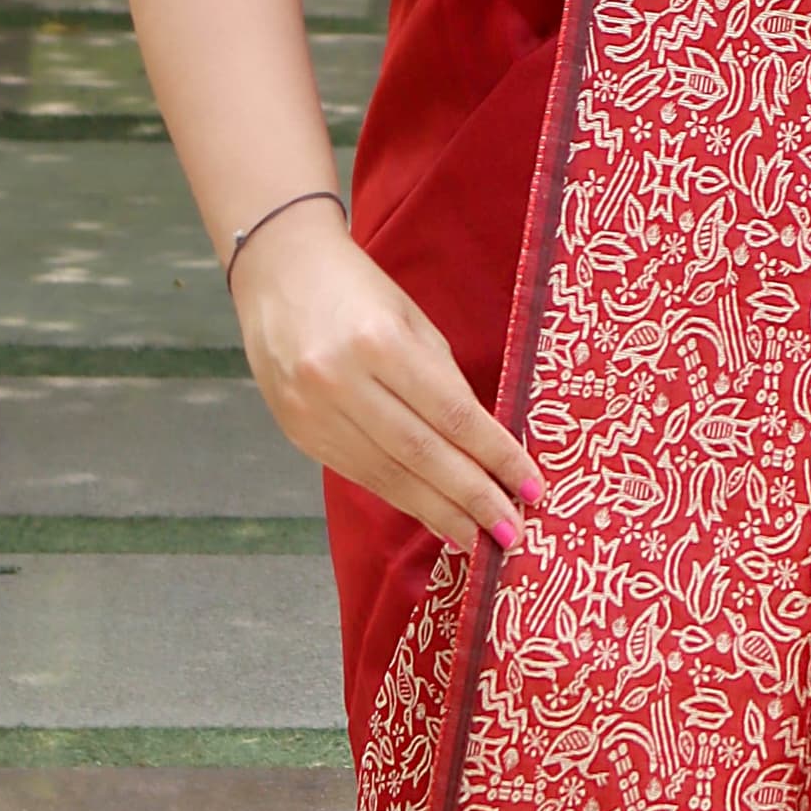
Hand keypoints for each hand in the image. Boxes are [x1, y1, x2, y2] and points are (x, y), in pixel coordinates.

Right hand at [230, 196, 538, 554]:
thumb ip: (445, 382)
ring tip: (478, 539)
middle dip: (472, 499)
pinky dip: (402, 499)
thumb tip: (484, 449)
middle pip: (422, 454)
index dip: (496, 457)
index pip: (453, 414)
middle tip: (511, 535)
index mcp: (380, 342)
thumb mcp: (412, 320)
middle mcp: (341, 381)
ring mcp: (313, 411)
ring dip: (439, 512)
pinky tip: (432, 516)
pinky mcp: (298, 433)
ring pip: (389, 476)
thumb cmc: (358, 289)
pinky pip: (361, 475)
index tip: (532, 487)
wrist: (277, 271)